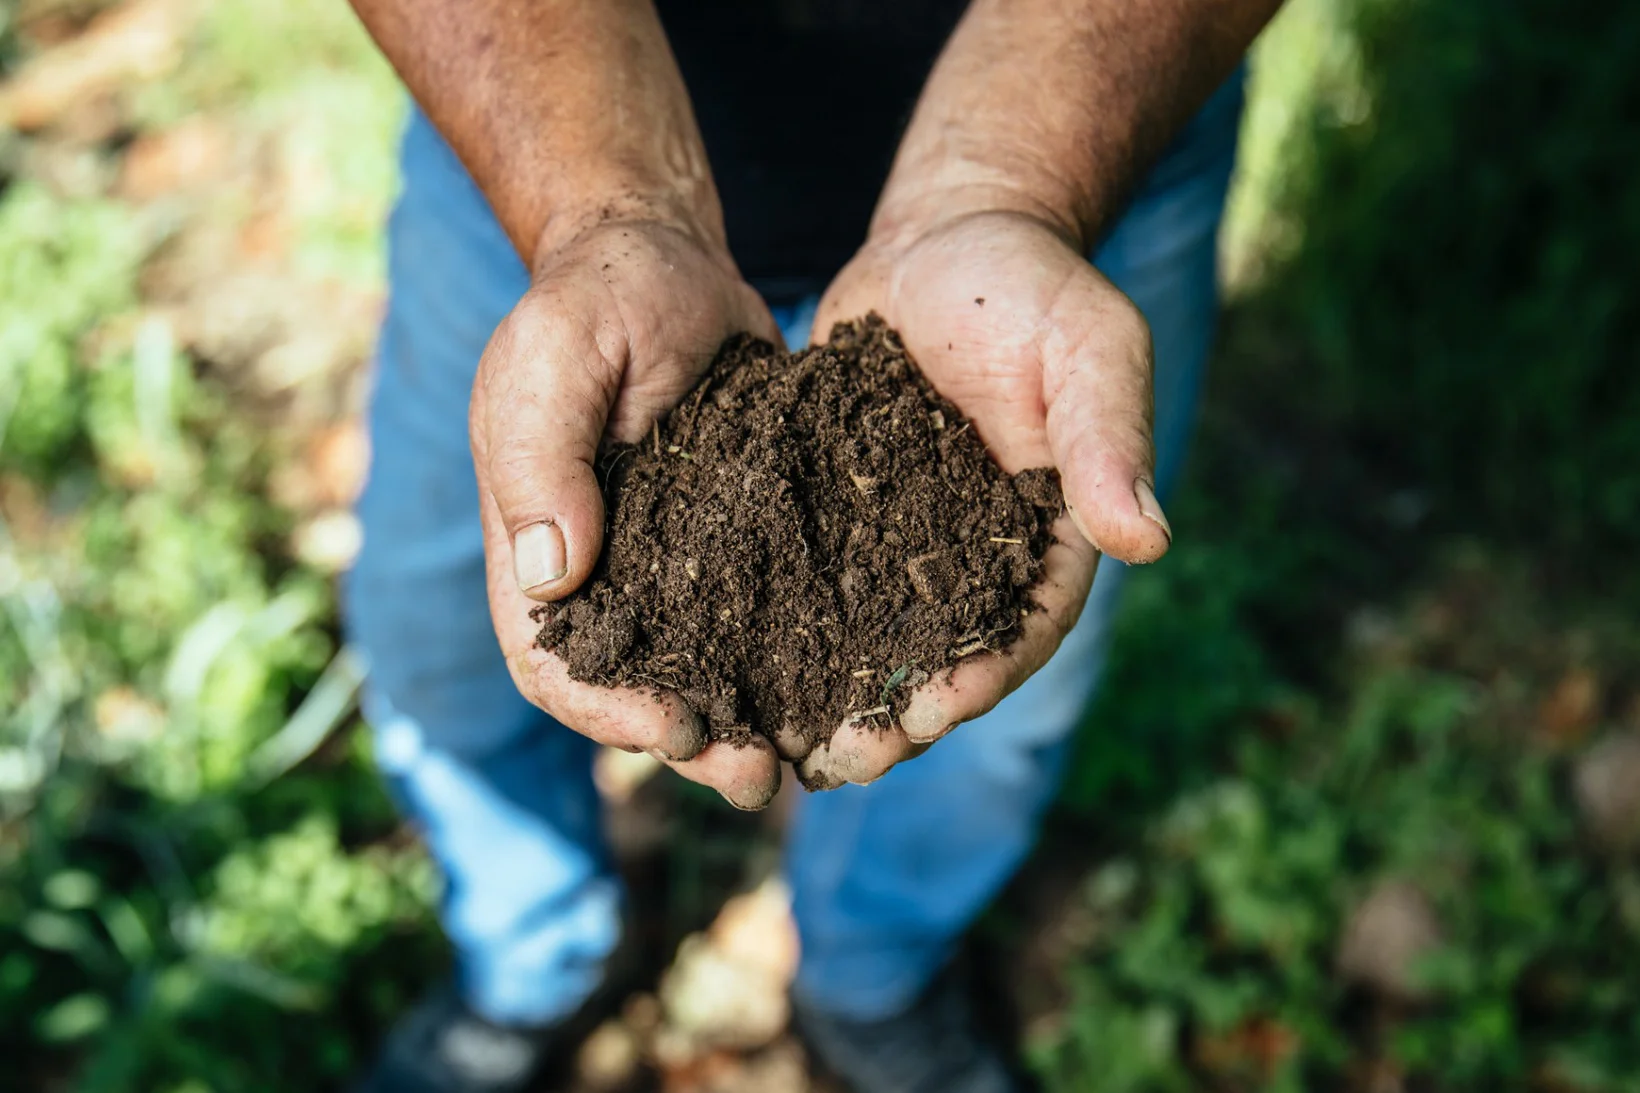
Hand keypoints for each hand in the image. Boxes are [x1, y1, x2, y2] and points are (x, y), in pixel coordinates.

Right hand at [471, 214, 785, 809]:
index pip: (554, 663)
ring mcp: (675, 566)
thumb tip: (551, 575)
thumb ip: (541, 457)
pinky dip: (798, 660)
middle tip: (758, 772)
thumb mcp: (553, 359)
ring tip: (813, 754)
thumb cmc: (595, 299)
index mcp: (539, 550)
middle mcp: (607, 575)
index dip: (606, 711)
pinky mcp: (742, 541)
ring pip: (707, 671)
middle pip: (636, 692)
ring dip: (751, 721)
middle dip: (693, 743)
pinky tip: (852, 682)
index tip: (673, 728)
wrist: (667, 260)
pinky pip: (765, 617)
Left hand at [797, 204, 1171, 787]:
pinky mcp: (841, 516)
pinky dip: (778, 628)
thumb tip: (1147, 541)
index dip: (976, 681)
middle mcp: (976, 557)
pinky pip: (810, 582)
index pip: (1020, 631)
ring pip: (869, 639)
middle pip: (938, 659)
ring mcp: (905, 543)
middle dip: (893, 717)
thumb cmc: (1030, 286)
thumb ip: (1108, 438)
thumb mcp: (1086, 349)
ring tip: (778, 742)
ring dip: (829, 695)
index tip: (925, 718)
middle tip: (837, 760)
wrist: (945, 237)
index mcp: (1049, 537)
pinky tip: (729, 662)